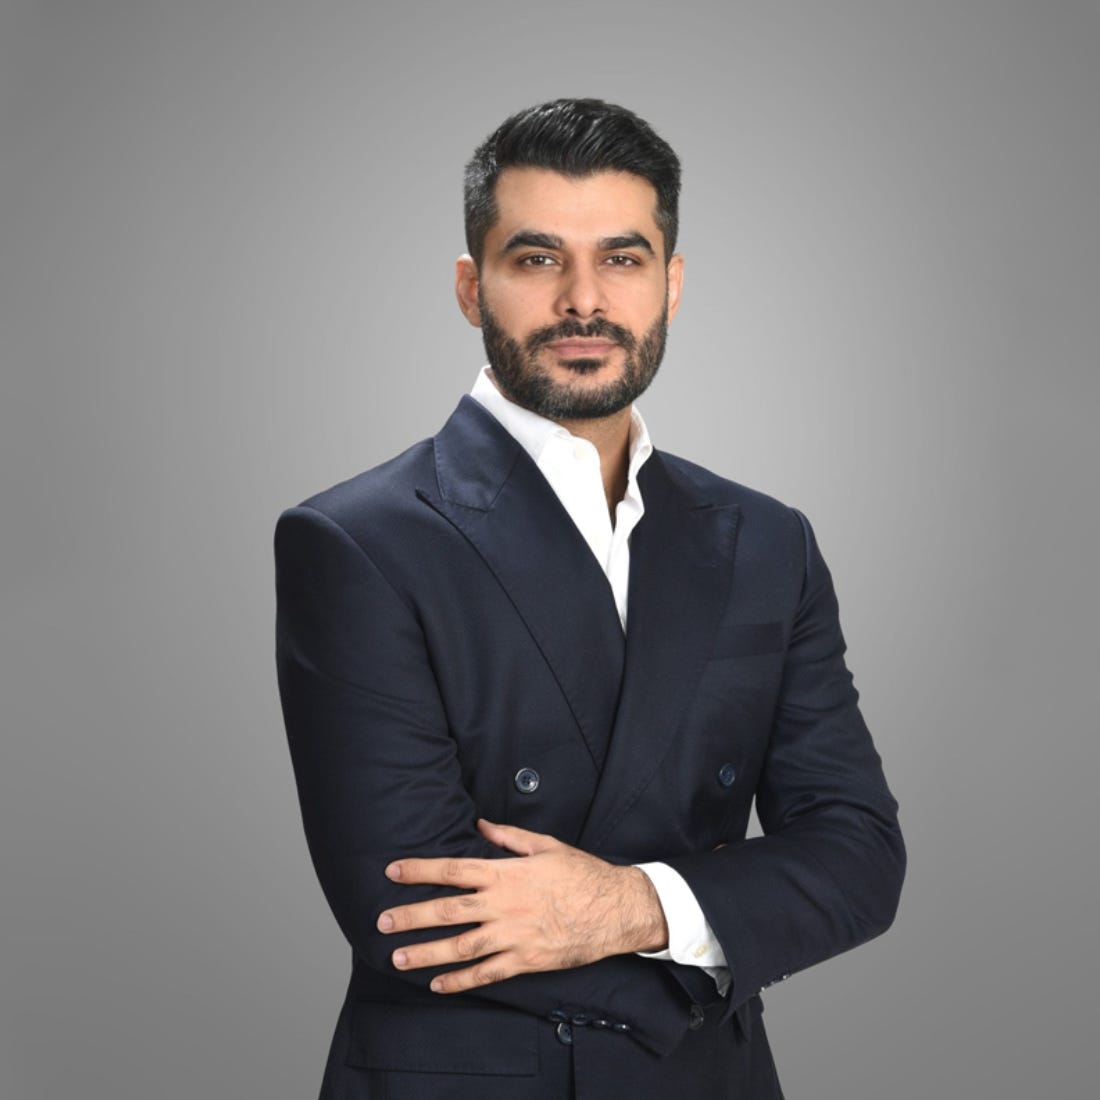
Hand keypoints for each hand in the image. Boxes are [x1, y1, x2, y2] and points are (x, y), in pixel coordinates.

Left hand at [377, 819, 668, 993]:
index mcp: (507, 873)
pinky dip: (460, 981)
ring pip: (461, 947)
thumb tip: (480, 824)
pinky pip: (487, 974)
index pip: (453, 870)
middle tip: (382, 922)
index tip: (392, 872)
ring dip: (426, 953)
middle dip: (411, 916)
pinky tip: (438, 984)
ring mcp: (514, 936)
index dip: (420, 870)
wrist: (616, 909)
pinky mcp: (526, 960)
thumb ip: (510, 837)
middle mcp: (504, 905)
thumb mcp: (546, 846)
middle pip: (448, 911)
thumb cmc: (582, 873)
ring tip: (398, 958)